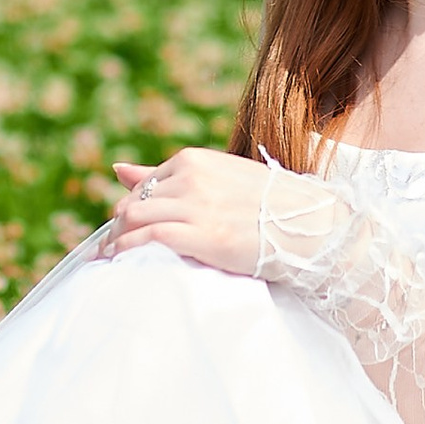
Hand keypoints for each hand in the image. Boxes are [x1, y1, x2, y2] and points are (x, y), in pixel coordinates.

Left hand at [103, 144, 267, 274]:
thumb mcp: (218, 178)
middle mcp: (191, 177)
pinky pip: (149, 239)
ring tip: (111, 262)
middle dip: (118, 228)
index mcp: (194, 159)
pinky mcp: (204, 236)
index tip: (124, 231)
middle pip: (133, 203)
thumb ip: (168, 175)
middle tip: (111, 251)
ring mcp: (197, 206)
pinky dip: (128, 251)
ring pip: (134, 219)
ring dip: (116, 242)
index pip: (143, 186)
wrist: (313, 226)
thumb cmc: (270, 205)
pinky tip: (121, 264)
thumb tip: (116, 168)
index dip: (130, 211)